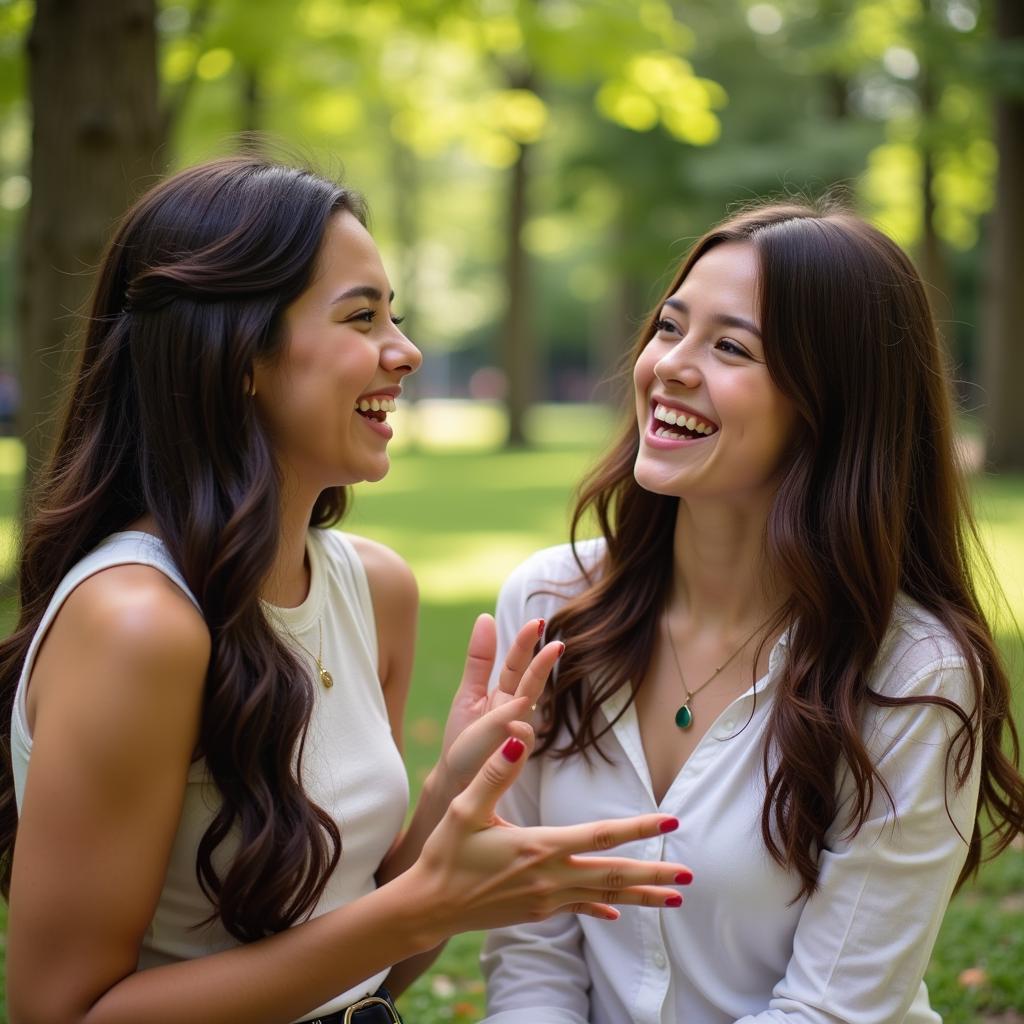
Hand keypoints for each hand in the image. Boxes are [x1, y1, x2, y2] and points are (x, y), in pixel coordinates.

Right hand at [409, 732, 691, 939]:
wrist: (428, 906)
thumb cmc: (446, 853)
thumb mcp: (464, 807)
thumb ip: (496, 773)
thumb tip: (519, 738)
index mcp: (538, 847)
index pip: (599, 836)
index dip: (638, 829)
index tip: (670, 822)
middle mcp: (550, 877)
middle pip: (613, 875)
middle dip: (654, 876)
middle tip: (689, 876)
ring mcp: (546, 899)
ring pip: (604, 897)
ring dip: (641, 897)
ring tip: (674, 900)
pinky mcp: (538, 912)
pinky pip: (579, 910)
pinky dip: (602, 910)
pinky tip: (617, 914)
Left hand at [439, 615, 560, 792]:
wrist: (456, 779)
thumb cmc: (464, 737)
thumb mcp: (468, 692)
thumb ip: (479, 659)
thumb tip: (486, 617)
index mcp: (503, 692)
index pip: (516, 663)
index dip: (525, 643)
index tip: (537, 622)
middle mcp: (514, 709)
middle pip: (529, 679)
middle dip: (542, 660)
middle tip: (556, 641)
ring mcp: (516, 731)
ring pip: (530, 703)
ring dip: (540, 681)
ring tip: (552, 655)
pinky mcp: (513, 755)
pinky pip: (520, 740)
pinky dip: (520, 731)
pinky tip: (515, 722)